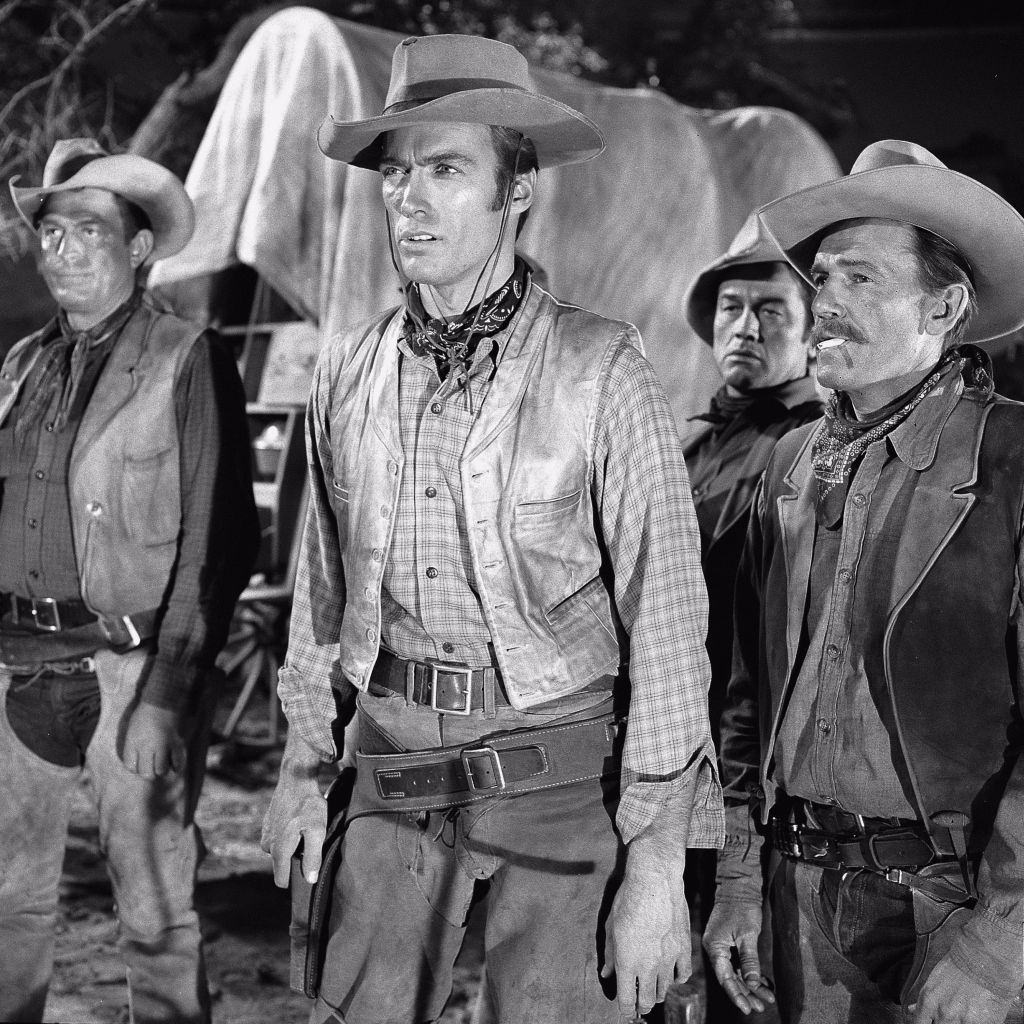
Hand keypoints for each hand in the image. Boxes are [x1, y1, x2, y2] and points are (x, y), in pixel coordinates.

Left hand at [121, 702, 187, 777]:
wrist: (161, 701)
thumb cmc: (144, 714)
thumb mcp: (132, 731)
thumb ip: (133, 747)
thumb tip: (137, 764)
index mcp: (133, 743)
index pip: (130, 767)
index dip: (135, 768)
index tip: (139, 763)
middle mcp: (146, 747)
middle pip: (146, 773)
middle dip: (149, 772)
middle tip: (151, 766)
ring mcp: (162, 746)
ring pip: (161, 770)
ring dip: (162, 770)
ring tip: (162, 764)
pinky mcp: (175, 743)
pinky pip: (177, 762)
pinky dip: (176, 766)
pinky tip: (174, 766)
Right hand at [260, 737, 326, 887]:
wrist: (296, 778)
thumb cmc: (308, 805)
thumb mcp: (317, 830)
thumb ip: (313, 856)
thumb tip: (310, 880)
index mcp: (279, 850)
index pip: (281, 880)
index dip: (294, 879)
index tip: (307, 870)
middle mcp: (267, 845)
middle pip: (281, 865)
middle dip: (294, 860)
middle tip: (309, 842)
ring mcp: (265, 834)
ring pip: (279, 852)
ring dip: (291, 846)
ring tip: (304, 831)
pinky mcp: (266, 824)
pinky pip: (277, 839)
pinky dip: (287, 836)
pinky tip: (297, 824)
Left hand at [600, 855, 690, 1019]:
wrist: (655, 880)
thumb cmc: (629, 899)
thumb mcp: (611, 926)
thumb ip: (609, 954)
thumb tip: (607, 973)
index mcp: (628, 962)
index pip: (626, 1000)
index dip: (625, 1009)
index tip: (625, 1011)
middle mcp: (649, 966)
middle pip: (648, 1000)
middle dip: (641, 1006)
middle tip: (638, 1004)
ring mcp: (669, 959)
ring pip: (665, 990)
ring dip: (657, 992)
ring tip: (652, 988)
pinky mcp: (684, 949)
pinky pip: (683, 974)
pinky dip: (676, 979)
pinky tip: (671, 975)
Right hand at [703, 899, 775, 1014]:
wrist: (738, 885)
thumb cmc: (741, 907)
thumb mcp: (747, 935)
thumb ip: (749, 961)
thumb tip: (752, 984)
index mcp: (715, 947)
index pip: (725, 978)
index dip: (737, 994)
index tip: (747, 1008)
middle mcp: (715, 949)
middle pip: (730, 978)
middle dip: (746, 993)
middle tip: (761, 1006)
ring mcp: (722, 946)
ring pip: (735, 972)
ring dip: (749, 985)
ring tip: (765, 999)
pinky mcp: (729, 942)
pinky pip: (738, 963)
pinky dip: (749, 973)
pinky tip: (762, 983)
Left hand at [910, 955, 1016, 1023]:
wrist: (984, 960)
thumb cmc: (959, 967)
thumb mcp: (934, 981)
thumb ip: (924, 1000)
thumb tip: (911, 1011)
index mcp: (928, 1000)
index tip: (929, 1022)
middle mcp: (943, 1013)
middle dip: (942, 1022)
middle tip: (948, 1014)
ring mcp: (962, 1020)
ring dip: (956, 1023)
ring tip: (962, 1013)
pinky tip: (974, 1017)